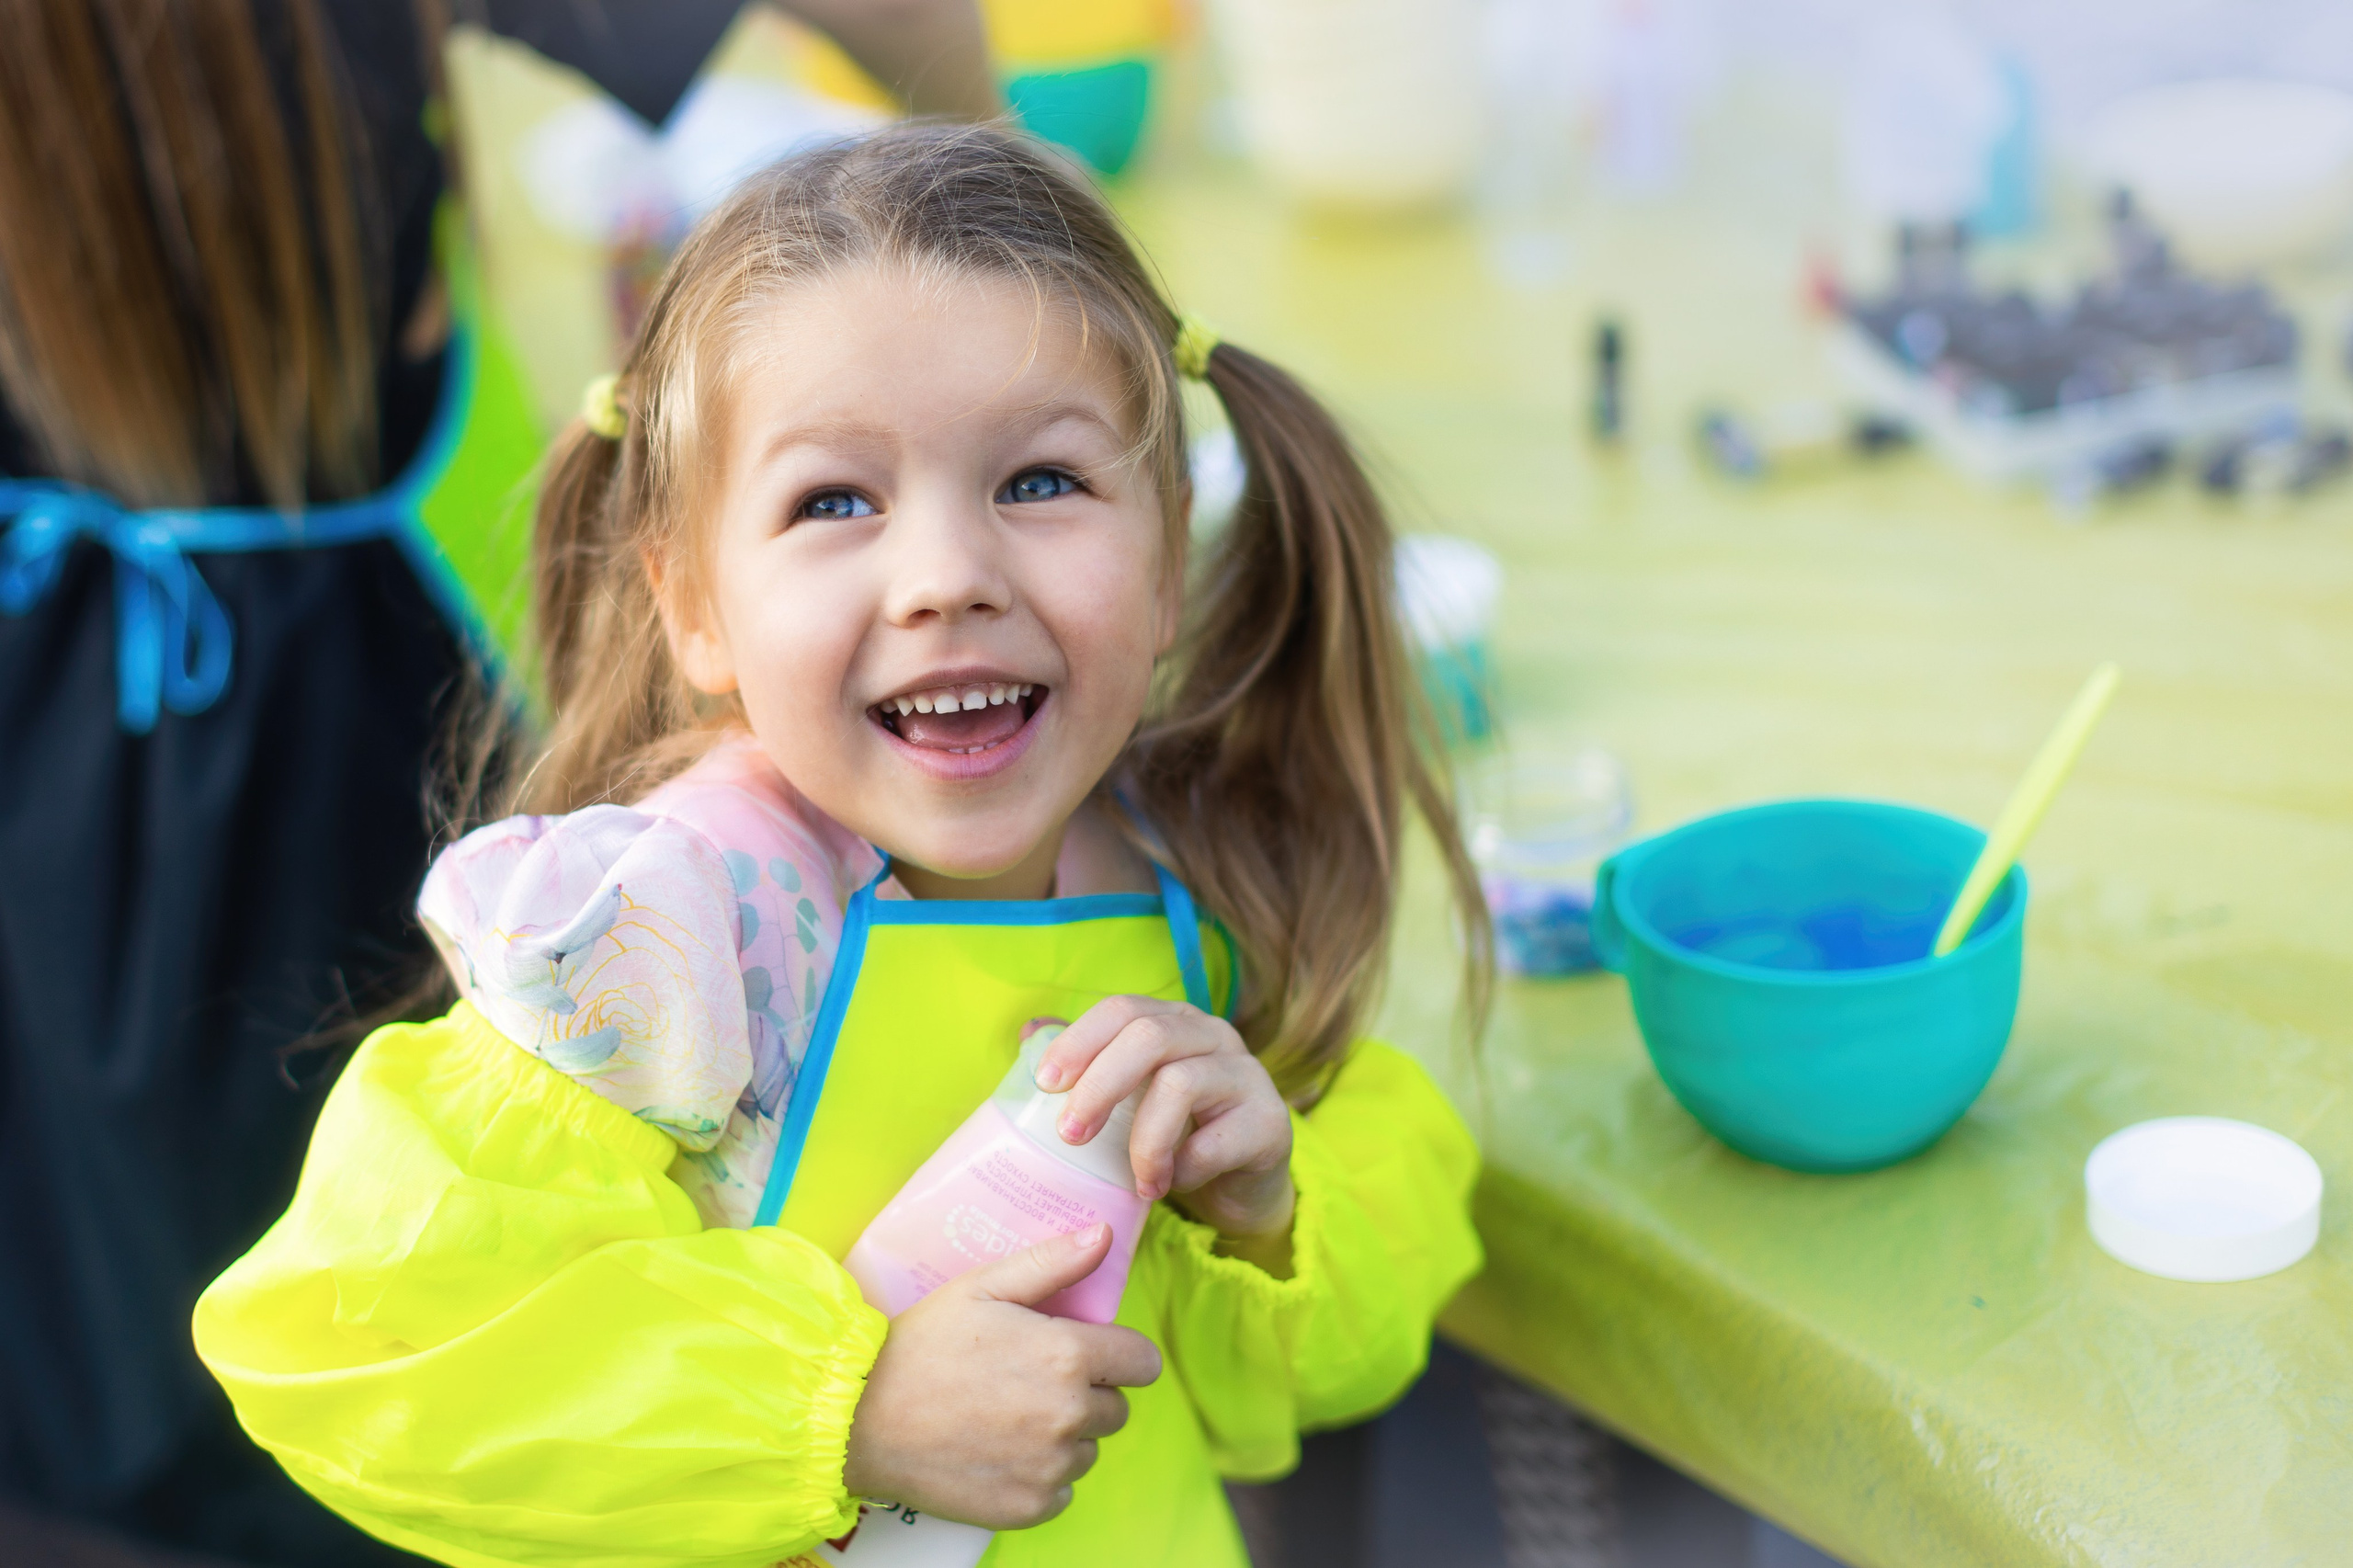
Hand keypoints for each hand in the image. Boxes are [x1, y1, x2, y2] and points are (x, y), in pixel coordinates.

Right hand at [841, 1224, 1161, 1529]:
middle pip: (1116, 1408)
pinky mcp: (1029, 1508)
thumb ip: (1052, 1262)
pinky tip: (999, 1453)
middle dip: (1087, 1394)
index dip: (1119, 1355)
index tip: (1089, 1356)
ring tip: (1008, 1417)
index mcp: (1067, 1356)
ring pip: (1088, 1450)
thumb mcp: (982, 1287)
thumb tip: (1105, 1235)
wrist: (860, 1419)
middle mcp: (1068, 1416)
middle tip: (1031, 1383)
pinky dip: (1040, 1477)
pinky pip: (1062, 1491)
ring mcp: (1050, 1468)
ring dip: (1064, 1437)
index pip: (1143, 1362)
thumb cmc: (921, 1345)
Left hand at [1037, 997, 1295, 1244]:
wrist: (1242, 1189)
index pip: (1123, 1009)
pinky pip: (1215, 1142)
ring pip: (1181, 1083)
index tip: (1046, 1084)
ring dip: (1145, 1141)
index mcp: (1174, 1023)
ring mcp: (1248, 1076)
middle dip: (1100, 1085)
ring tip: (1137, 1181)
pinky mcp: (1271, 1123)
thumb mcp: (1131, 1100)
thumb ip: (1090, 1067)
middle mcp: (1214, 1036)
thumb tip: (1030, 1031)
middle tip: (1070, 1135)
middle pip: (1149, 1036)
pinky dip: (1182, 1170)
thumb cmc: (1176, 1136)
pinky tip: (1172, 1186)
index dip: (1080, 1039)